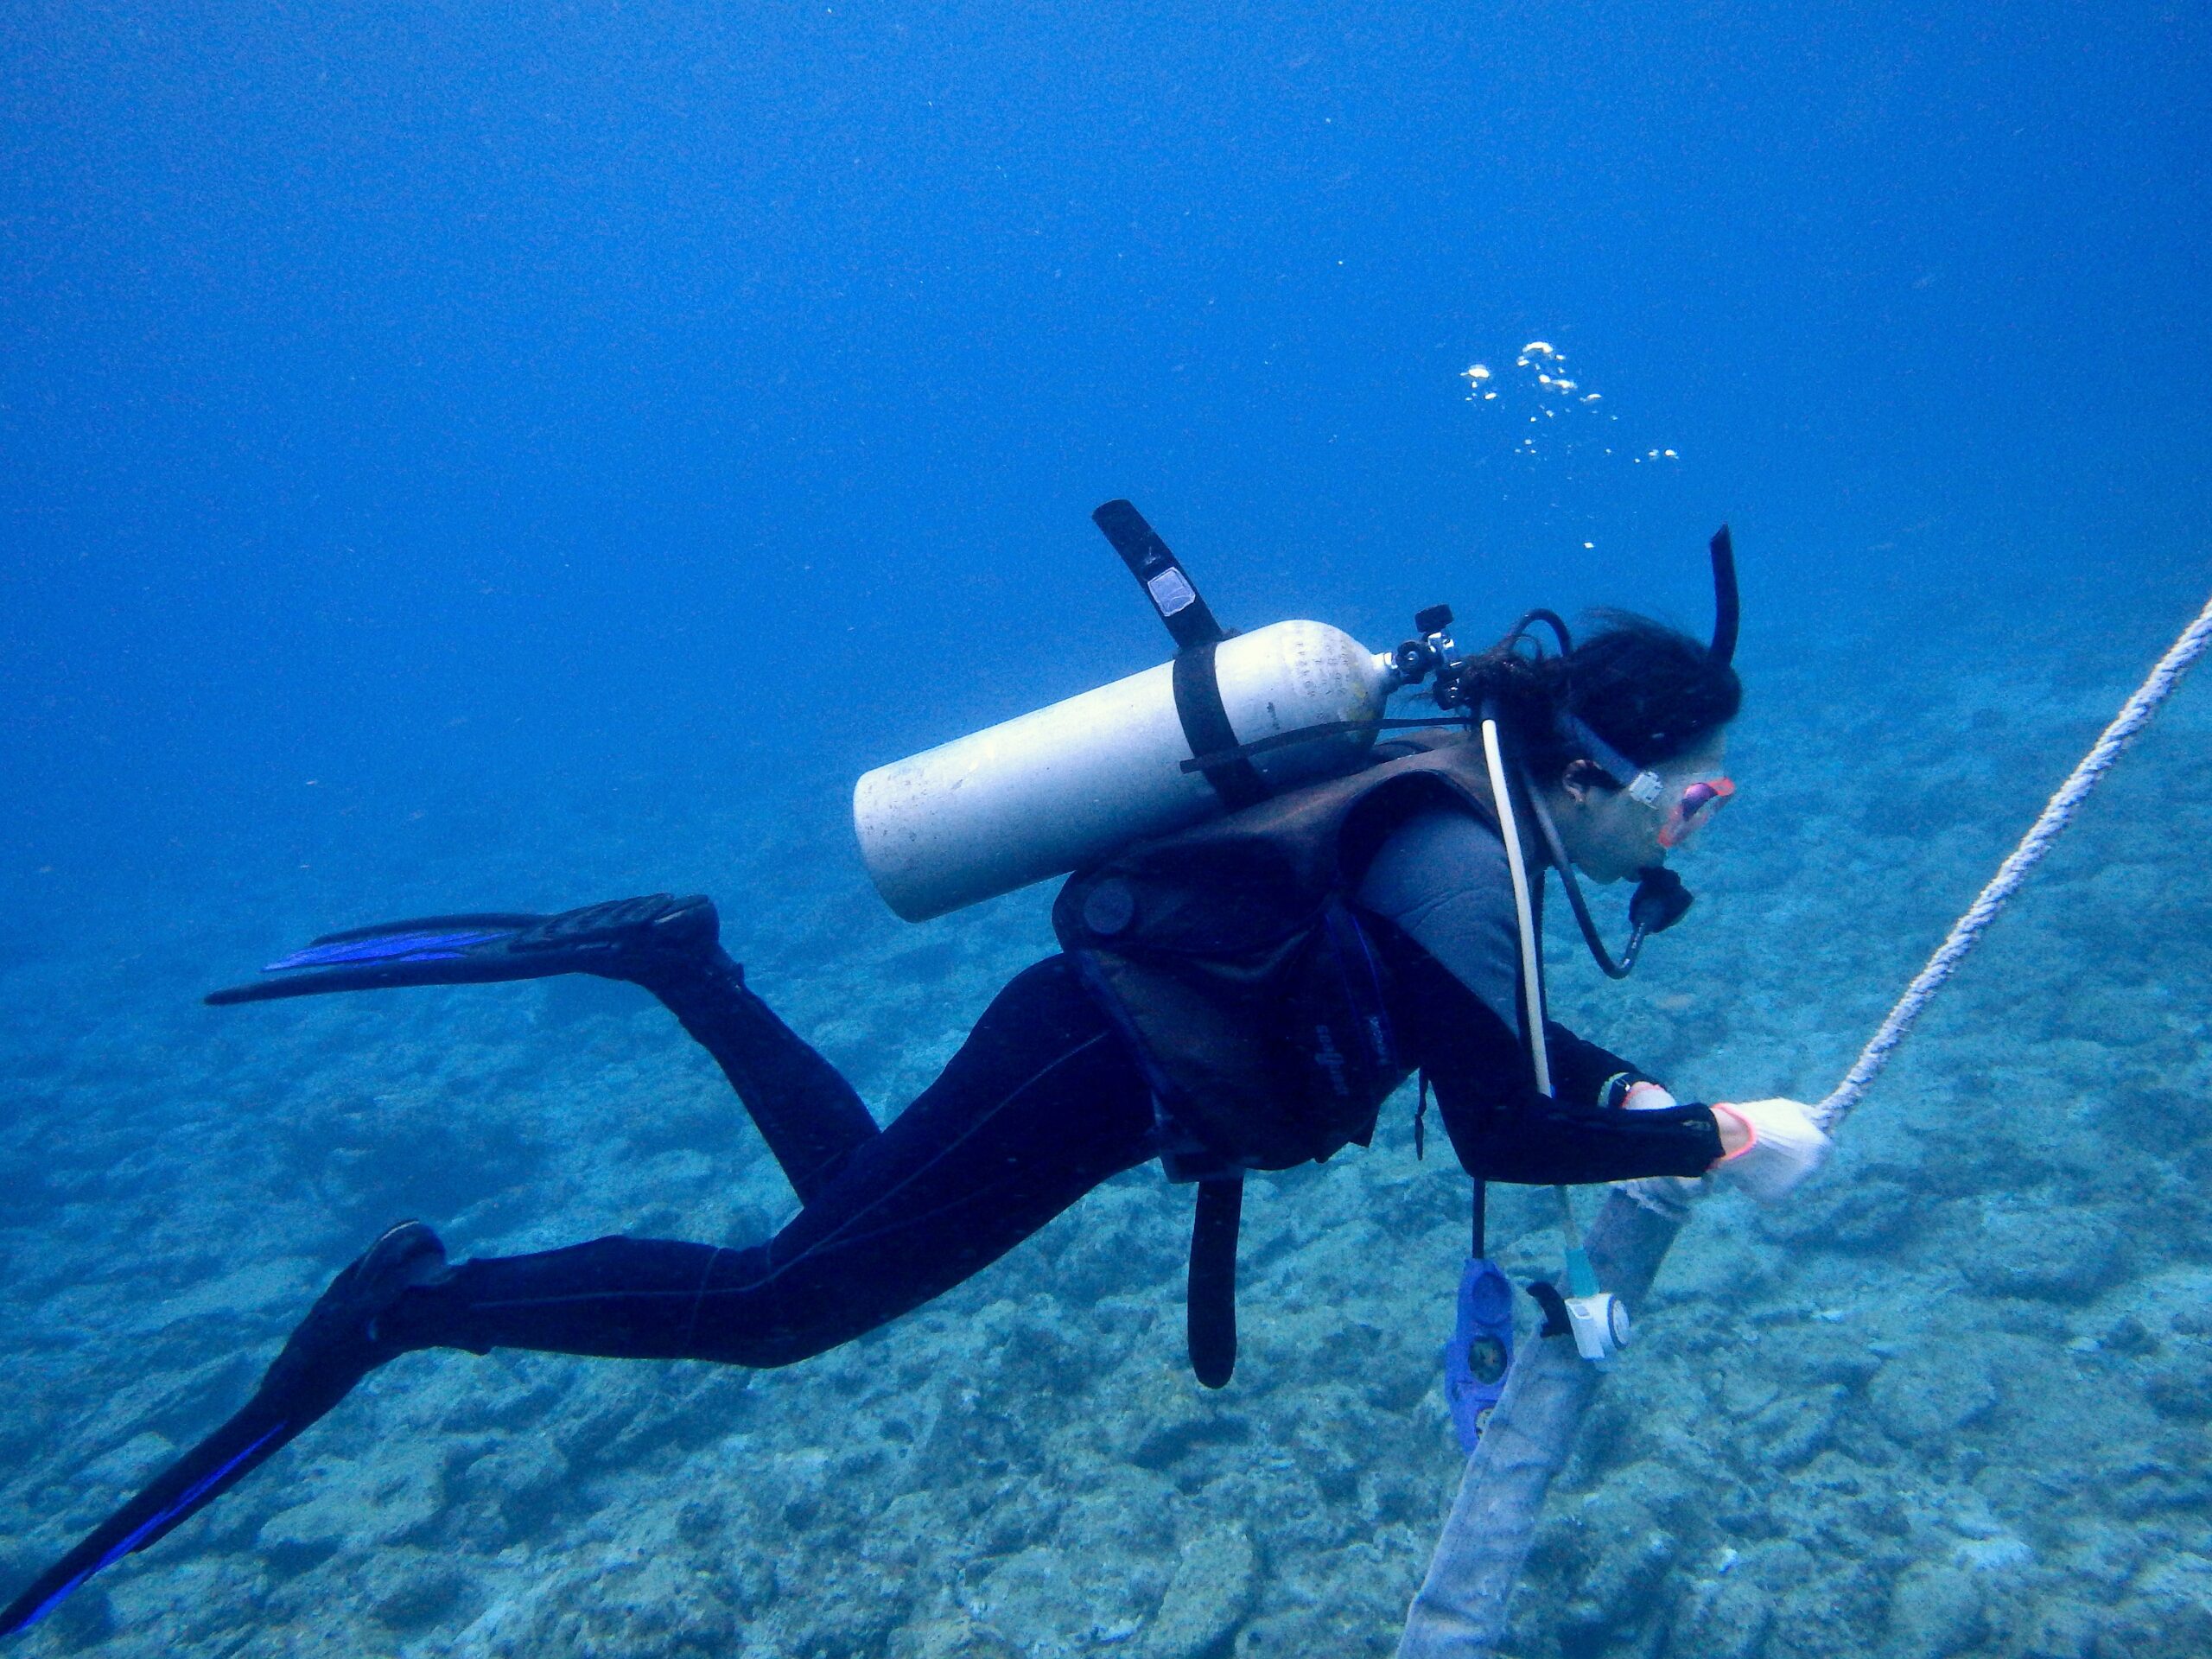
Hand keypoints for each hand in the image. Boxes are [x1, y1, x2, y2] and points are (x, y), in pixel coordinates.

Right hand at [1710, 1098, 1830, 1203]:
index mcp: (1819, 1147)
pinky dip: (1764, 1181)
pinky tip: (1752, 1168)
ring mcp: (1793, 1185)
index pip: (1825, 1146)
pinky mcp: (1774, 1196)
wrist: (1732, 1139)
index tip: (1797, 1136)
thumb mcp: (1789, 1108)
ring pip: (1788, 1177)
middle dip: (1795, 1156)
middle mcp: (1811, 1169)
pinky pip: (1771, 1188)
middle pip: (1807, 1163)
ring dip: (1780, 1169)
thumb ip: (1808, 1116)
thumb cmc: (1760, 1119)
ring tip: (1759, 1156)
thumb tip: (1817, 1118)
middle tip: (1774, 1146)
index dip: (1811, 1139)